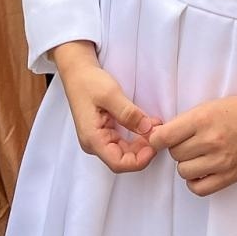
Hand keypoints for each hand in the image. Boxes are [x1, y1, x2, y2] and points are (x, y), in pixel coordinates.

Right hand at [53, 42, 160, 172]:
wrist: (77, 72)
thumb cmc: (89, 82)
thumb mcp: (111, 94)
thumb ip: (129, 113)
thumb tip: (148, 129)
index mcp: (92, 139)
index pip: (118, 163)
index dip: (139, 160)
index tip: (154, 146)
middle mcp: (94, 144)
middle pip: (122, 160)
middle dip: (143, 150)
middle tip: (159, 134)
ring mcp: (98, 139)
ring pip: (124, 152)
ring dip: (142, 144)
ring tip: (155, 127)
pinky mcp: (104, 133)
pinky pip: (122, 142)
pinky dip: (137, 137)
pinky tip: (147, 126)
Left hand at [148, 93, 236, 197]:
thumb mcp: (207, 107)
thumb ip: (183, 122)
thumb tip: (158, 136)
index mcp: (202, 120)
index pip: (163, 138)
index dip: (157, 139)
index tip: (160, 139)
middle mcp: (210, 141)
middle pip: (174, 154)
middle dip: (177, 149)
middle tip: (190, 142)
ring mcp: (221, 161)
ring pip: (184, 171)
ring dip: (187, 165)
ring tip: (199, 155)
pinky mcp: (229, 176)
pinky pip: (199, 188)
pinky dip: (195, 181)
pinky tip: (202, 171)